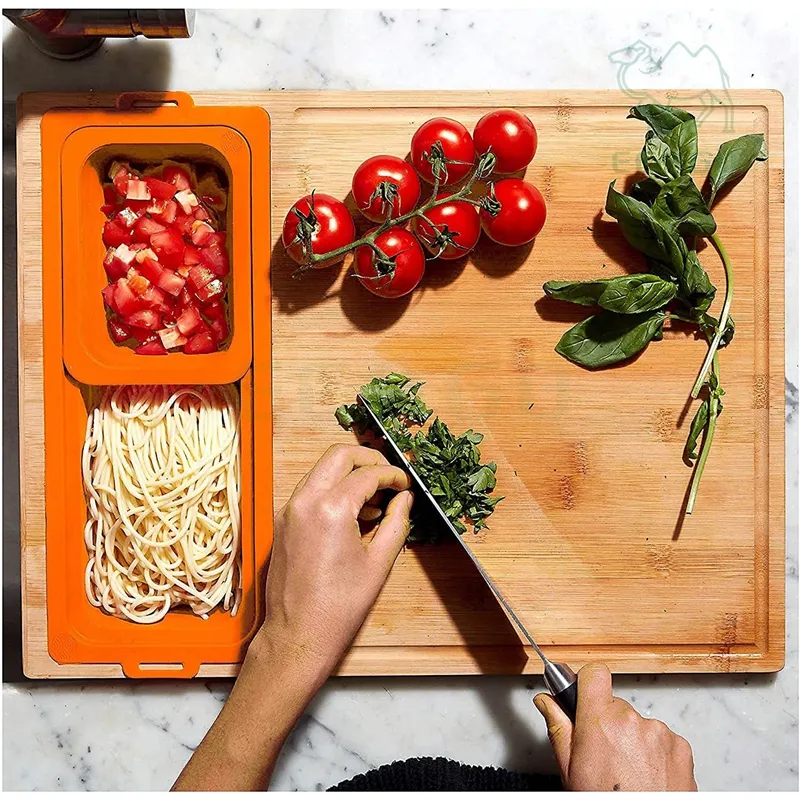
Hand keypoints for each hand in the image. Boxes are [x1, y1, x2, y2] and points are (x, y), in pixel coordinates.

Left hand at [260, 444, 412, 677]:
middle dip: (368, 460)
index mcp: (331, 509)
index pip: (367, 474)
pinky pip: (310, 490)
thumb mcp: (378, 564)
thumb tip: (404, 500)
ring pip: (322, 469)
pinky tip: (353, 513)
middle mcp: (305, 501)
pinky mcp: (282, 522)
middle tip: (390, 477)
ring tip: (375, 500)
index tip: (405, 485)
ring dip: (349, 474)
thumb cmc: (338, 608)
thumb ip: (396, 523)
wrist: (297, 636)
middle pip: (339, 455)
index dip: (392, 475)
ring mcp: (289, 510)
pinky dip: (332, 489)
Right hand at [534, 663, 695, 790]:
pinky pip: (660, 737)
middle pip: (615, 705)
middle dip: (607, 723)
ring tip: (627, 771)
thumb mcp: (571, 770)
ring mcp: (659, 733)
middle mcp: (632, 721)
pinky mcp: (680, 746)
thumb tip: (546, 701)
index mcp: (601, 722)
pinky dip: (654, 752)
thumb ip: (558, 728)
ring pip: (637, 723)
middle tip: (603, 754)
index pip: (594, 673)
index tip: (584, 694)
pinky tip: (646, 775)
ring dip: (632, 740)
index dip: (587, 681)